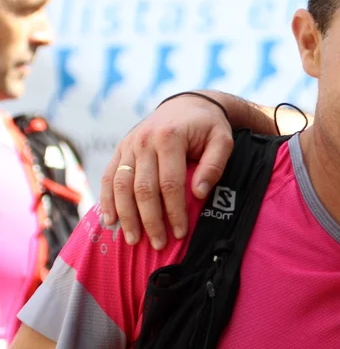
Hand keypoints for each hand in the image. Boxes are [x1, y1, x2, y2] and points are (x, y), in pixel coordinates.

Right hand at [100, 94, 233, 248]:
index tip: (181, 233)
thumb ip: (214, 165)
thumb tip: (198, 193)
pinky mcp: (120, 150)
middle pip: (142, 188)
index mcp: (169, 138)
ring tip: (133, 240)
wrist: (186, 104)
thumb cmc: (208, 127)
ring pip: (120, 186)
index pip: (169, 183)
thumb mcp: (222, 140)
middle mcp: (143, 141)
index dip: (173, 211)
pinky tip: (110, 221)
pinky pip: (108, 178)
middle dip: (150, 220)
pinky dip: (106, 200)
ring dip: (126, 216)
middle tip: (158, 244)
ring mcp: (128, 145)